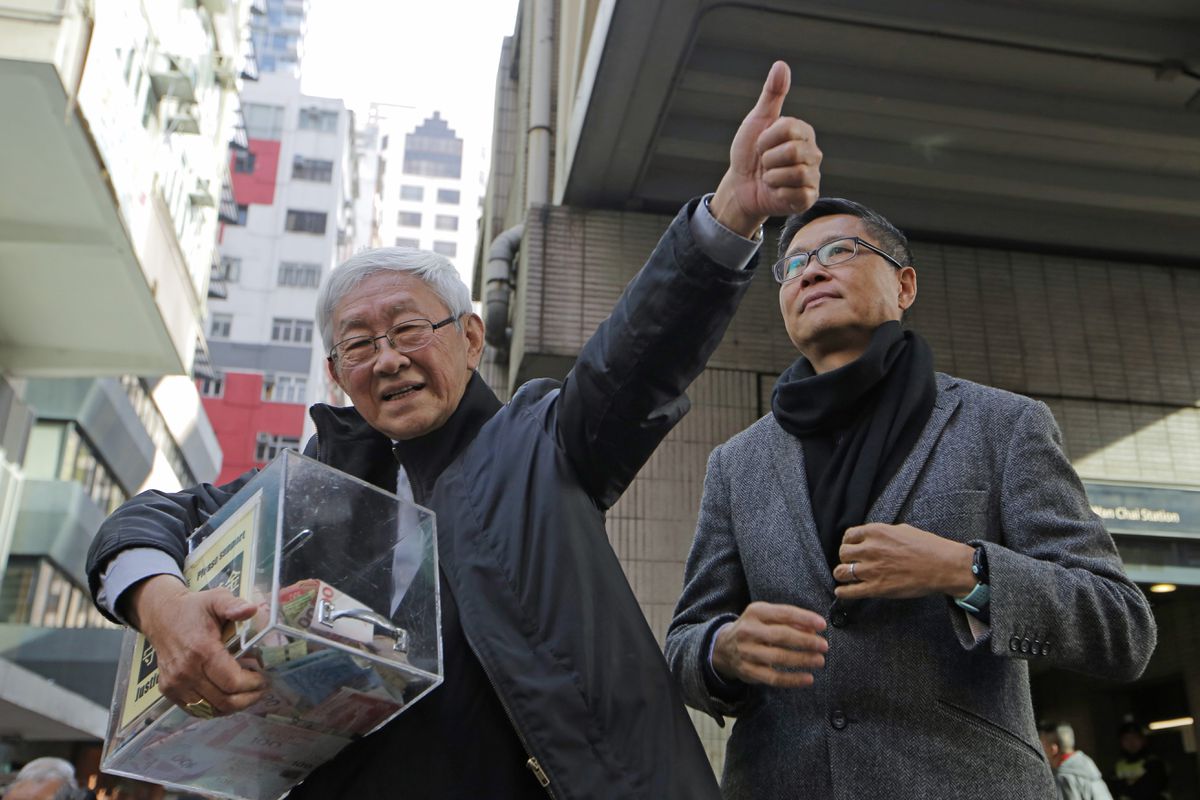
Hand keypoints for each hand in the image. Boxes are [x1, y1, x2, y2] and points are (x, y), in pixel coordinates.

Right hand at [128, 574, 266, 714]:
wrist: (161, 615)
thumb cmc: (194, 608)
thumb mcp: (216, 599)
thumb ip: (233, 605)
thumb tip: (252, 610)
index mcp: (201, 650)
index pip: (232, 682)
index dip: (253, 684)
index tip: (264, 677)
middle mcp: (186, 671)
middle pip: (224, 701)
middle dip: (248, 698)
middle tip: (261, 688)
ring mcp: (175, 684)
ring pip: (211, 709)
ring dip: (234, 706)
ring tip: (248, 694)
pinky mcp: (168, 690)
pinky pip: (196, 710)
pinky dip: (215, 708)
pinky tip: (228, 697)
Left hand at [709, 60, 821, 236]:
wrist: (741, 186)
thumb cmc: (749, 152)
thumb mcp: (757, 121)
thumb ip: (772, 94)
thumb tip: (781, 65)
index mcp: (803, 132)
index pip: (788, 129)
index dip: (766, 139)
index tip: (761, 145)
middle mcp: (813, 153)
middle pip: (793, 152)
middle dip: (768, 159)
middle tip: (764, 163)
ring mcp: (812, 176)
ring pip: (795, 173)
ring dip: (772, 177)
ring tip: (769, 177)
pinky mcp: (808, 198)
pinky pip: (797, 193)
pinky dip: (778, 192)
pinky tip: (775, 191)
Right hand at [712, 601, 826, 687]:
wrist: (724, 647)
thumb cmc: (755, 629)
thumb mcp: (767, 617)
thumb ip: (789, 620)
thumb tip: (814, 630)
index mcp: (755, 612)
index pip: (784, 613)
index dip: (805, 618)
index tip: (823, 625)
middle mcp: (748, 631)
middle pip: (781, 636)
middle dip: (806, 641)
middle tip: (824, 646)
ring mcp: (746, 652)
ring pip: (778, 657)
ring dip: (802, 660)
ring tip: (819, 660)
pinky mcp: (747, 671)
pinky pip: (773, 678)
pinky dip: (793, 679)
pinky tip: (808, 678)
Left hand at [833, 523, 975, 599]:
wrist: (944, 566)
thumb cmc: (928, 547)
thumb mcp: (902, 529)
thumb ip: (882, 533)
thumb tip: (872, 538)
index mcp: (876, 532)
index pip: (848, 536)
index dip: (849, 543)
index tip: (852, 549)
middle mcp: (870, 549)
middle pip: (842, 553)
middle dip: (845, 558)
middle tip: (852, 563)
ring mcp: (872, 569)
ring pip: (841, 572)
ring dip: (842, 574)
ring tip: (847, 577)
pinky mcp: (877, 588)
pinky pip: (849, 592)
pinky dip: (842, 592)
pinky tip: (842, 592)